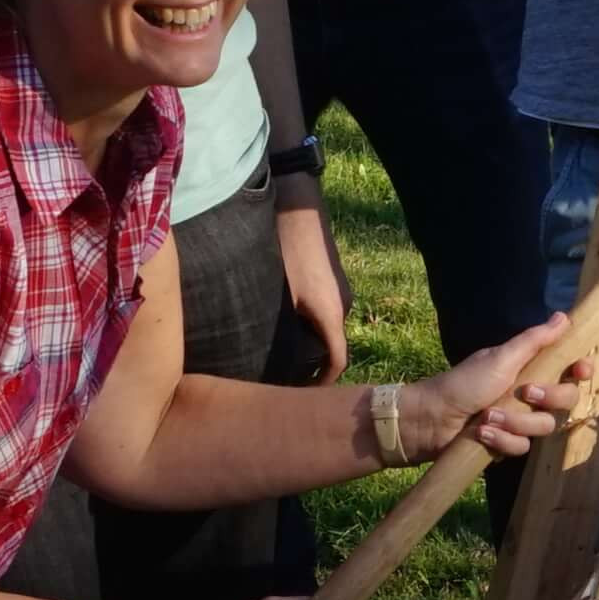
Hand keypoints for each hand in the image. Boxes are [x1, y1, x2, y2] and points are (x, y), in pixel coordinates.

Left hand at [272, 199, 352, 378]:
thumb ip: (274, 328)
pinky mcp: (332, 277)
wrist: (298, 204)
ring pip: (325, 326)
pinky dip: (309, 321)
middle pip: (331, 346)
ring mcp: (340, 289)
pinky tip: (284, 317)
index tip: (302, 395)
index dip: (322, 383)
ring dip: (308, 340)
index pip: (337, 362)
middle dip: (311, 364)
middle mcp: (342, 304)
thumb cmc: (285, 248)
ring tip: (278, 348)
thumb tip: (255, 356)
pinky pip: (324, 309)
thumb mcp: (275, 295)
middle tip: (280, 374)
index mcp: (331, 314)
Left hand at [409, 313, 589, 463]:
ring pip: (545, 426)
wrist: (431, 419)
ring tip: (487, 417)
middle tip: (525, 393)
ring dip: (515, 421)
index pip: (571, 371)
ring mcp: (521, 420)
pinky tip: (482, 434)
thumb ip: (535, 340)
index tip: (580, 370)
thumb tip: (563, 315)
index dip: (582, 371)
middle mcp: (532, 395)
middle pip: (566, 400)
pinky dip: (502, 440)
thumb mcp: (501, 358)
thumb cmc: (464, 382)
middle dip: (548, 398)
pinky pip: (523, 447)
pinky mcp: (509, 443)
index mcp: (532, 369)